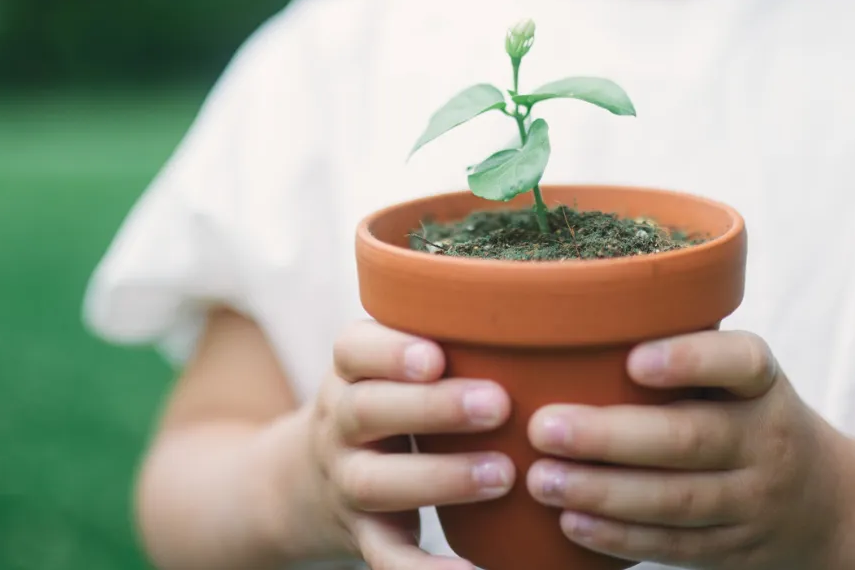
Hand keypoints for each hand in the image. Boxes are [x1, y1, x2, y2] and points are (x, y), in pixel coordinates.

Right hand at [301, 321, 514, 569]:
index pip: (354, 349)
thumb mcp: (391, 365)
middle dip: (432, 408)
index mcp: (351, 372)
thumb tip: (546, 309)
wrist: (308, 481)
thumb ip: (448, 337)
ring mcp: (346, 481)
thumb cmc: (389, 402)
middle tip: (498, 405)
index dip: (390, 351)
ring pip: (376, 482)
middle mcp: (340, 423)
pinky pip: (386, 556)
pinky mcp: (363, 534)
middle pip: (367, 410)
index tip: (436, 356)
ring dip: (440, 479)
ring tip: (504, 475)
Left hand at [524, 331, 854, 569]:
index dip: (691, 359)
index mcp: (764, 386)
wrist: (830, 505)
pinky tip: (571, 521)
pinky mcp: (734, 548)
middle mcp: (767, 441)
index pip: (742, 363)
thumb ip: (685, 357)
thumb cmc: (752, 420)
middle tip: (545, 426)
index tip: (633, 360)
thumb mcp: (743, 382)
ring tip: (542, 478)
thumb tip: (575, 327)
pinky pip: (674, 545)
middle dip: (612, 436)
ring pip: (677, 498)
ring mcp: (754, 500)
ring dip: (603, 491)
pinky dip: (619, 536)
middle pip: (693, 438)